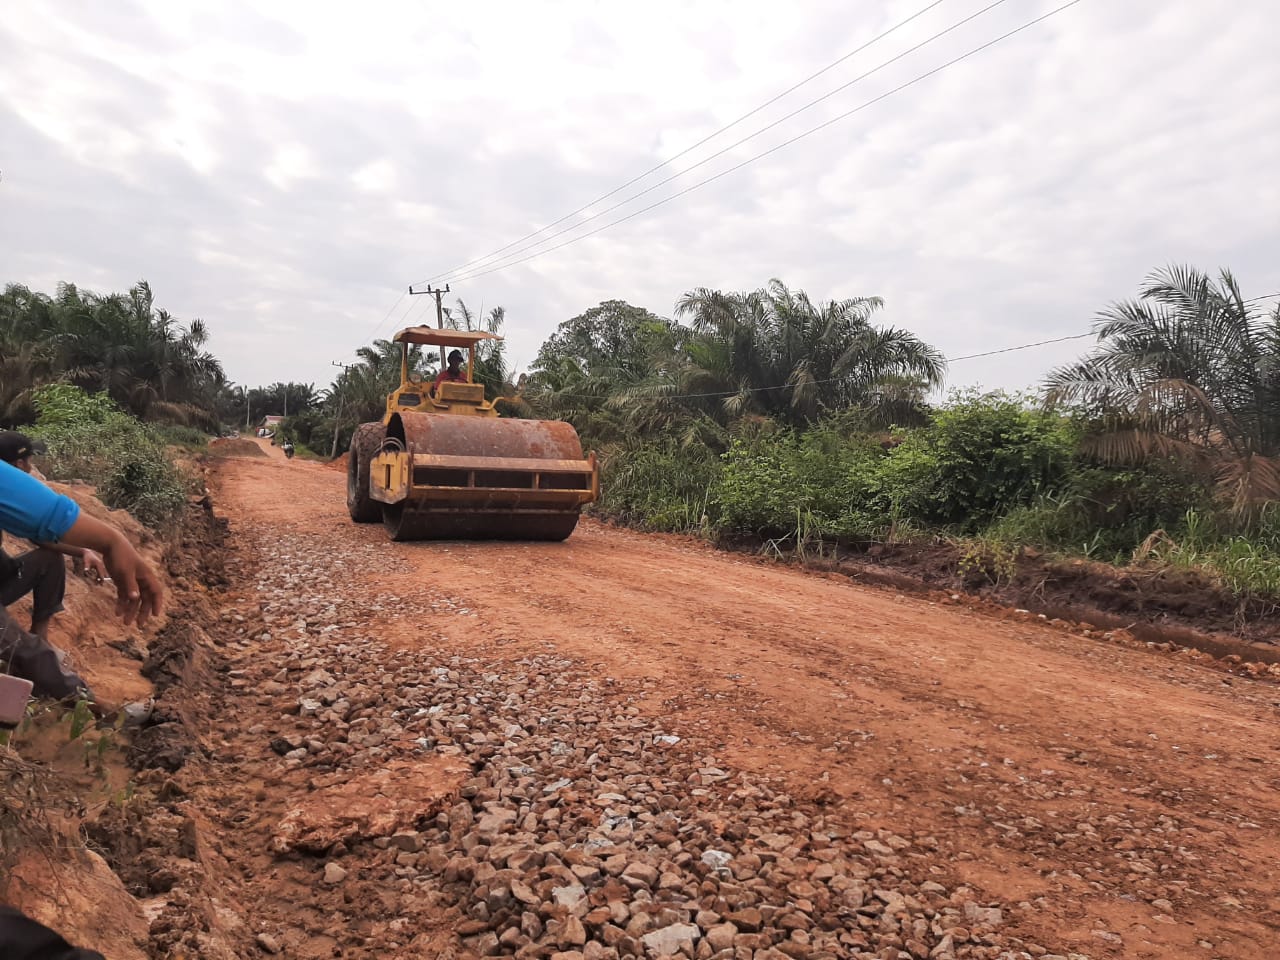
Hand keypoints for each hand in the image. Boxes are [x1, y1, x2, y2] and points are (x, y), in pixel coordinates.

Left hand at [61, 512, 164, 626]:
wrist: (110, 545)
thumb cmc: (121, 557)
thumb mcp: (125, 572)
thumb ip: (130, 585)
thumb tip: (135, 598)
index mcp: (146, 576)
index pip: (155, 592)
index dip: (157, 604)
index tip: (156, 616)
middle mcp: (141, 580)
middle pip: (145, 599)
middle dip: (142, 612)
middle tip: (138, 625)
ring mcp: (132, 581)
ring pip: (133, 599)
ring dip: (130, 610)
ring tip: (125, 623)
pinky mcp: (122, 581)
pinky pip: (124, 596)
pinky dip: (121, 604)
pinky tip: (117, 612)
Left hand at [78, 549, 108, 583]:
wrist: (88, 552)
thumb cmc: (87, 557)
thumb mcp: (86, 561)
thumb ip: (86, 566)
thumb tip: (85, 571)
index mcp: (99, 565)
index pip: (101, 573)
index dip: (101, 578)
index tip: (102, 583)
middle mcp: (101, 565)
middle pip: (102, 574)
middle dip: (102, 579)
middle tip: (101, 585)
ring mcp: (100, 565)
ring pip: (102, 573)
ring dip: (100, 578)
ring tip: (99, 584)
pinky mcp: (99, 566)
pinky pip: (100, 571)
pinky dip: (99, 575)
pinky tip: (97, 579)